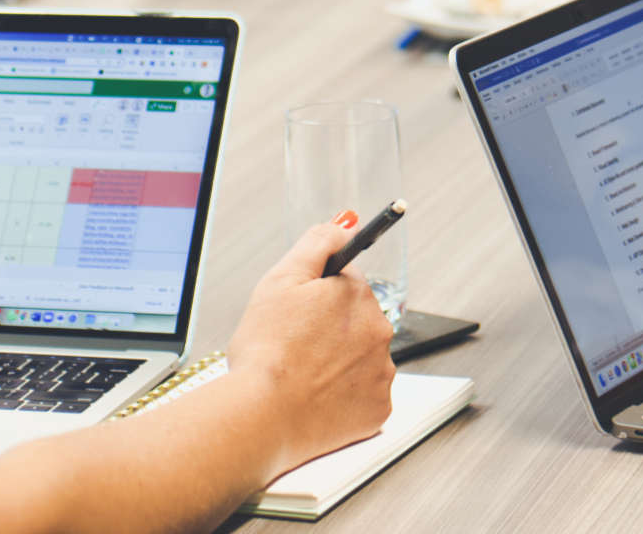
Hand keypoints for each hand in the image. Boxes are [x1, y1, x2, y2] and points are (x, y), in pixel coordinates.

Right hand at [222, 214, 397, 469]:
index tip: (300, 313)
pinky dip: (344, 397)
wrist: (261, 416)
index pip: (345, 282)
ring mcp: (381, 374)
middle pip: (355, 320)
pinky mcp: (377, 410)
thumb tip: (345, 225)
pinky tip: (316, 398)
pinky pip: (363, 395)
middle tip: (293, 346)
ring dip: (337, 363)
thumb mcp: (281, 279)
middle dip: (329, 329)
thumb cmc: (265, 351)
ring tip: (301, 375)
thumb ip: (317, 244)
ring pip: (360, 358)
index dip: (315, 296)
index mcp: (358, 295)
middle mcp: (379, 331)